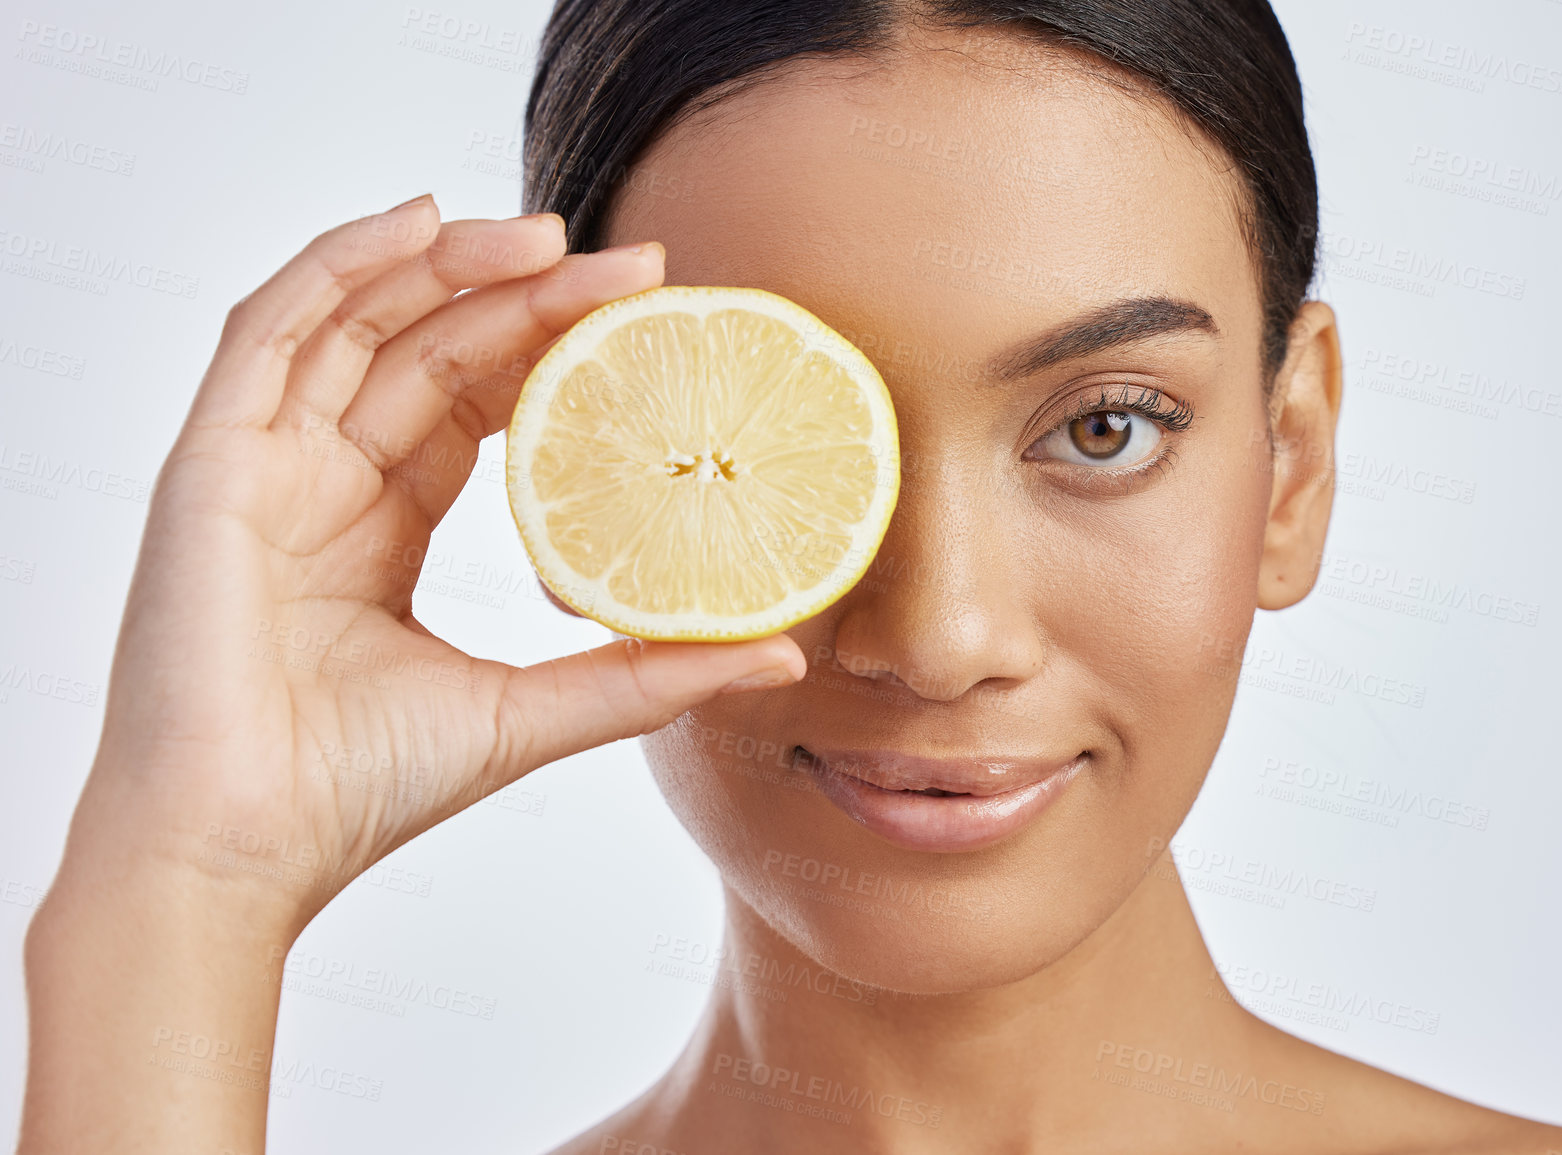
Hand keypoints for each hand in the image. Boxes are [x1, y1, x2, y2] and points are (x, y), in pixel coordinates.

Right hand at [54, 195, 805, 933]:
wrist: (244, 851)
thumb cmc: (363, 791)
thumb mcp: (534, 713)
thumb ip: (646, 672)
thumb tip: (785, 656)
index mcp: (383, 529)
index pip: (478, 406)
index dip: (559, 354)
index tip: (654, 320)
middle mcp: (322, 481)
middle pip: (430, 349)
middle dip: (530, 297)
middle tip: (633, 266)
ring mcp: (263, 465)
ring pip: (357, 321)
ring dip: (450, 264)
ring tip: (550, 236)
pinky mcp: (209, 460)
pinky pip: (269, 330)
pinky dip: (338, 264)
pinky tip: (420, 223)